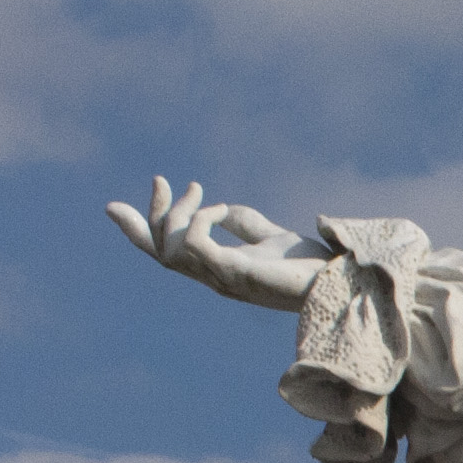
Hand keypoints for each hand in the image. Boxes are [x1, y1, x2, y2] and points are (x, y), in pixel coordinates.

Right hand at [104, 176, 325, 311]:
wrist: (337, 282)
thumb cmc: (307, 266)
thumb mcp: (270, 237)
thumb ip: (243, 223)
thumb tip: (220, 208)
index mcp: (218, 269)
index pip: (169, 254)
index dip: (142, 230)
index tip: (125, 201)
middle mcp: (215, 277)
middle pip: (161, 252)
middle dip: (149, 216)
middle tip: (160, 179)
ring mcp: (224, 278)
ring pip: (172, 249)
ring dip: (177, 214)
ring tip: (199, 190)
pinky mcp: (238, 273)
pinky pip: (197, 245)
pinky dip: (200, 221)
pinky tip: (219, 208)